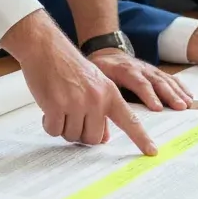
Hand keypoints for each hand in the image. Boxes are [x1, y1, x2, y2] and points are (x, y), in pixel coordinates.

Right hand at [3, 10, 159, 155]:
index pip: (129, 119)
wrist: (45, 46)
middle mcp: (96, 98)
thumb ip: (102, 110)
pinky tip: (48, 105)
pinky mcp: (56, 106)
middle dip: (80, 131)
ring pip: (72, 136)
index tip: (152, 152)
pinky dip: (49, 123)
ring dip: (63, 126)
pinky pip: (54, 130)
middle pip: (92, 138)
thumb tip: (104, 138)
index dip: (141, 138)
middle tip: (71, 112)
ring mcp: (76, 102)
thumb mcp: (93, 84)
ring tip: (59, 103)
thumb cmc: (67, 65)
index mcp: (109, 92)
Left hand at [87, 49, 191, 112]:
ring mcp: (149, 69)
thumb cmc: (102, 69)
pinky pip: (170, 78)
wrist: (108, 52)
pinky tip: (189, 96)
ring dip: (177, 92)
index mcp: (124, 70)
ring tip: (187, 105)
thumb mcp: (99, 79)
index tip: (157, 108)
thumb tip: (104, 124)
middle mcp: (140, 68)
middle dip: (169, 95)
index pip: (138, 82)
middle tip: (180, 108)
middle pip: (156, 81)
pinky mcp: (156, 72)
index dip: (148, 95)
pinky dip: (180, 87)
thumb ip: (103, 98)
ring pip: (165, 80)